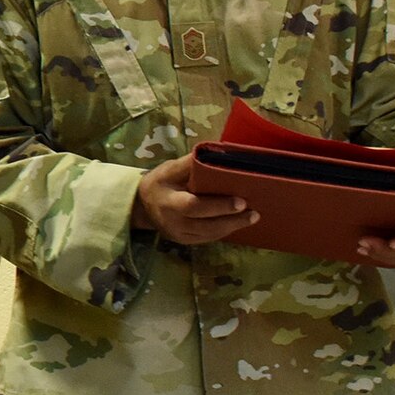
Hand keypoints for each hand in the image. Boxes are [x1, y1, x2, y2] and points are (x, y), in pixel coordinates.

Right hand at [132, 153, 259, 244]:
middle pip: (206, 225)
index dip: (218, 206)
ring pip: (209, 235)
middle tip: (253, 212)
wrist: (141, 205)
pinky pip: (206, 239)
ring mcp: (178, 234)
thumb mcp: (170, 169)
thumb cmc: (160, 183)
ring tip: (252, 218)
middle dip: (232, 219)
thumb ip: (191, 163)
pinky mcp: (183, 241)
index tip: (240, 201)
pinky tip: (236, 224)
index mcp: (169, 202)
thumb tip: (217, 153)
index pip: (195, 207)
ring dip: (232, 227)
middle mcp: (172, 222)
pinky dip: (223, 232)